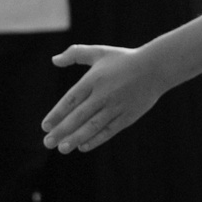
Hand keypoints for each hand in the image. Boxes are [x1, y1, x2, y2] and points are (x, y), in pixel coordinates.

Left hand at [42, 44, 159, 150]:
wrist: (156, 68)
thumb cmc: (124, 59)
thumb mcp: (99, 52)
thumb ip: (75, 54)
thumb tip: (54, 60)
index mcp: (94, 79)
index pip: (70, 99)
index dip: (57, 114)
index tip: (45, 126)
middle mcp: (103, 94)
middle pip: (79, 116)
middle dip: (62, 131)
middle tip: (48, 143)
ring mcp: (116, 107)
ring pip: (93, 126)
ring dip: (76, 138)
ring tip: (63, 149)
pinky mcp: (128, 116)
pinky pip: (109, 131)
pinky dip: (96, 139)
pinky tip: (83, 146)